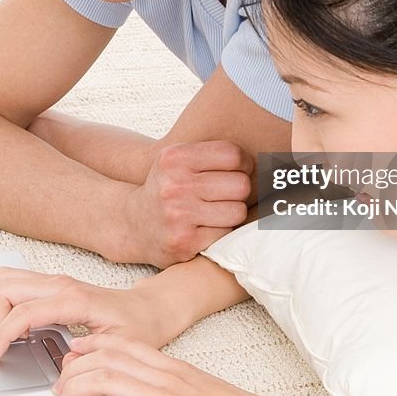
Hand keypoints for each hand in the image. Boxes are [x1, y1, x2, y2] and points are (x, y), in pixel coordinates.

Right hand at [0, 267, 176, 364]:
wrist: (150, 308)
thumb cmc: (138, 324)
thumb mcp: (120, 347)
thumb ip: (91, 358)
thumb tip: (62, 371)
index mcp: (74, 299)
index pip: (24, 311)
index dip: (3, 335)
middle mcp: (61, 284)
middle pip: (6, 286)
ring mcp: (55, 281)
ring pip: (6, 278)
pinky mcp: (52, 285)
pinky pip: (14, 281)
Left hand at [53, 333, 296, 395]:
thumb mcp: (200, 395)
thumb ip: (170, 389)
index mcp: (177, 372)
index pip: (126, 344)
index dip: (93, 344)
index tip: (74, 351)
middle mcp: (171, 381)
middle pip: (110, 356)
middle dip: (75, 367)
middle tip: (61, 386)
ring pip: (110, 378)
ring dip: (77, 388)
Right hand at [121, 141, 252, 266]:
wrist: (133, 224)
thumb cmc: (167, 188)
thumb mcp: (177, 160)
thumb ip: (211, 153)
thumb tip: (263, 159)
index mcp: (174, 158)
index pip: (233, 154)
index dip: (244, 164)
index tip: (237, 171)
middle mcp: (174, 185)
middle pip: (240, 184)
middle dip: (239, 190)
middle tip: (226, 195)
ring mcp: (178, 215)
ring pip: (237, 211)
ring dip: (232, 213)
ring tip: (216, 211)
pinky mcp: (184, 242)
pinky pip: (226, 234)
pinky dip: (221, 232)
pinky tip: (205, 227)